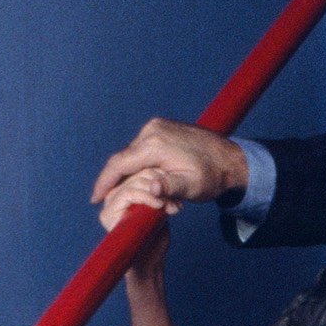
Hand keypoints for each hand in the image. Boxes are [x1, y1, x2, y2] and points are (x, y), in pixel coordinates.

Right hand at [92, 116, 248, 211]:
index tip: (95, 198)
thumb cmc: (213, 176)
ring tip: (123, 191)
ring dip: (127, 171)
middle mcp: (152, 130)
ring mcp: (157, 127)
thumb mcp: (192, 187)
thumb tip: (153, 189)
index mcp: (155, 144)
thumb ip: (171, 188)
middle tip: (104, 198)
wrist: (231, 158)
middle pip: (123, 157)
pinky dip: (138, 162)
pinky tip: (139, 177)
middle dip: (113, 178)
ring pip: (133, 152)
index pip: (119, 164)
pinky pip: (142, 147)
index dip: (104, 182)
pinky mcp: (162, 128)